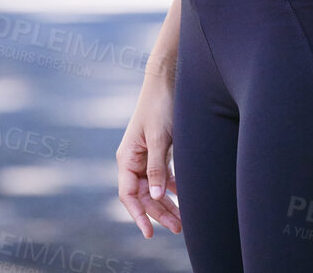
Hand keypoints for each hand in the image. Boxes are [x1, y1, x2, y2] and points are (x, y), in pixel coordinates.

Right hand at [116, 78, 181, 238]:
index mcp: (127, 157)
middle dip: (159, 213)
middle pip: (143, 195)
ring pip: (154, 188)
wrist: (168, 79)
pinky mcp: (159, 150)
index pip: (127, 194)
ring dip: (167, 204)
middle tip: (179, 229)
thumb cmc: (160, 106)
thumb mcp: (160, 138)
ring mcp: (146, 155)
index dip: (138, 215)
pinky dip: (173, 188)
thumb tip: (153, 196)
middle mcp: (134, 159)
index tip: (149, 233)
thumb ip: (156, 168)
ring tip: (184, 221)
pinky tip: (185, 197)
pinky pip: (164, 176)